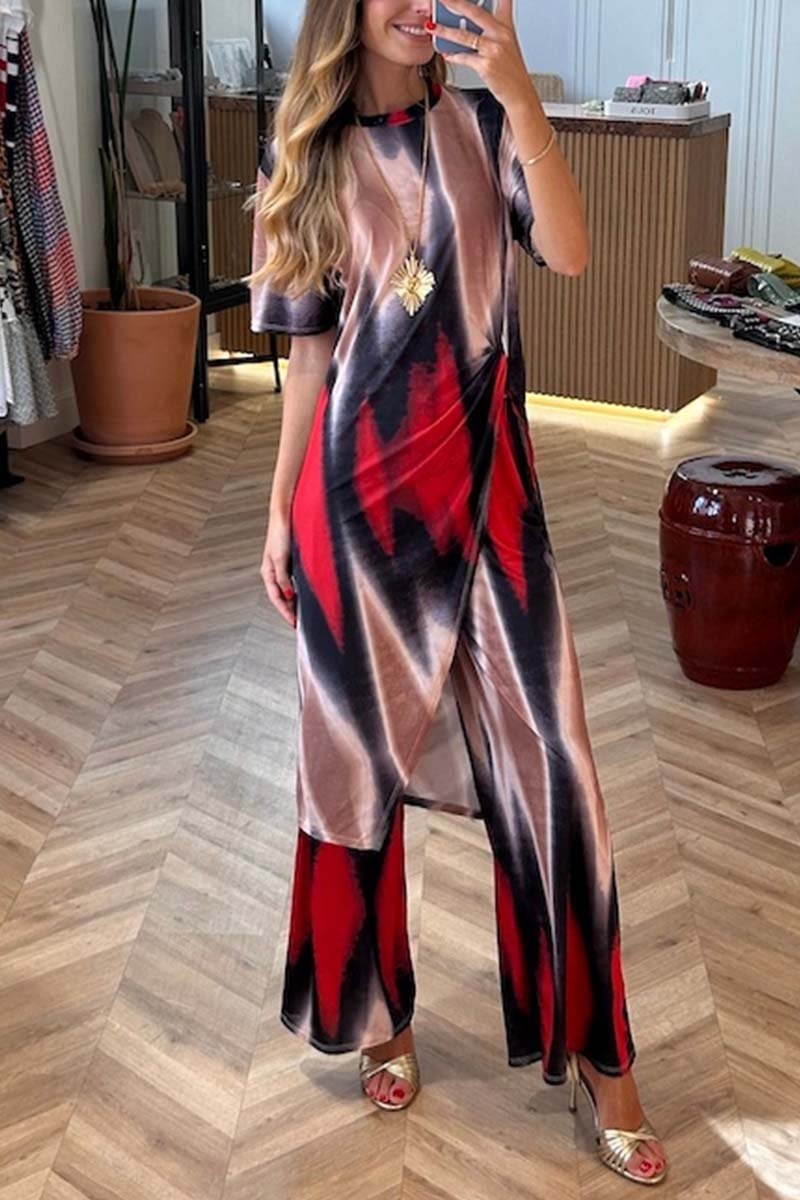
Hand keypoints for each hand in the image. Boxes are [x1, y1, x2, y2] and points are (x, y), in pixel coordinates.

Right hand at [261, 510, 296, 628]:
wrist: (285, 513)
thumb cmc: (280, 532)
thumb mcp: (281, 558)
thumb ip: (283, 578)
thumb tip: (288, 596)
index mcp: (268, 572)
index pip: (276, 598)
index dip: (285, 612)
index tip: (294, 624)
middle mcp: (275, 571)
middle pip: (281, 596)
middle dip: (289, 610)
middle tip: (299, 623)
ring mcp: (283, 566)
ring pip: (288, 589)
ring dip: (294, 601)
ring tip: (303, 613)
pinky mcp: (291, 560)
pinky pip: (294, 580)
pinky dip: (299, 589)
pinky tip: (307, 593)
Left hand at [430, 0, 534, 110]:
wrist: (519, 93)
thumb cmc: (511, 71)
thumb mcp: (506, 44)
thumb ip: (490, 31)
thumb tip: (466, 24)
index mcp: (506, 26)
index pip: (504, 1)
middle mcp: (501, 34)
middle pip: (474, 12)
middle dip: (455, 3)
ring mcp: (493, 50)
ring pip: (463, 36)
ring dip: (444, 31)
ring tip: (431, 26)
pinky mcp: (486, 65)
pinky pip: (464, 58)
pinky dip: (452, 56)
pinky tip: (445, 53)